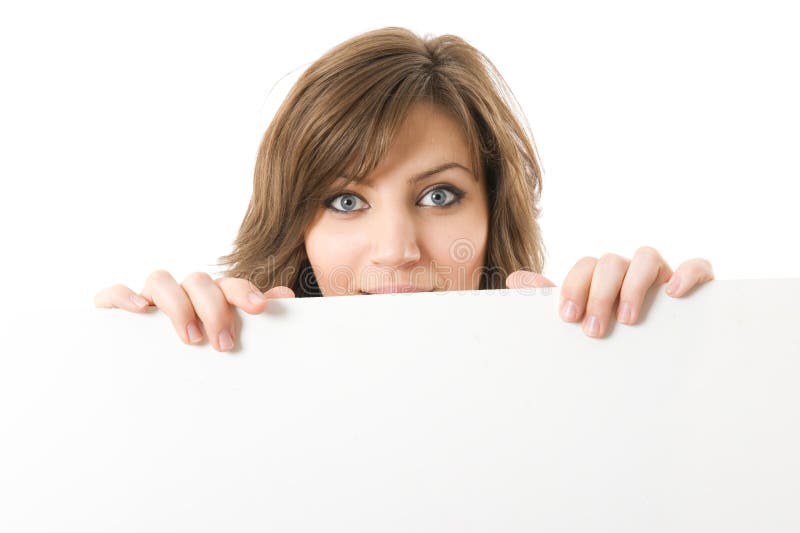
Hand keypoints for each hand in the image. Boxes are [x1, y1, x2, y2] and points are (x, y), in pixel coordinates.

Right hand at [94, 270, 294, 351]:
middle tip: (223, 344)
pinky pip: (115, 292)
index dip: (244, 291)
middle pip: (198, 281)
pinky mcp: (115, 309)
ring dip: (178, 305)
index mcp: (209, 298)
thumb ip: (255, 319)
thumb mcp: (227, 337)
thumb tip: (284, 297)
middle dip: (213, 309)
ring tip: (190, 338)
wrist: (143, 376)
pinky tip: (140, 310)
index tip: (259, 308)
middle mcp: (180, 293)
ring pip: (161, 280)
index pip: (228, 285)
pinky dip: (125, 296)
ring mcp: (148, 299)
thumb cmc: (198, 351)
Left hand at [505, 246, 714, 338]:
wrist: (655, 365)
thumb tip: (514, 281)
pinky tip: (674, 293)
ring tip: (628, 320)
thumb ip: (551, 301)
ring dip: (633, 286)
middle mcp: (631, 270)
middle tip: (594, 331)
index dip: (574, 287)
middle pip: (611, 262)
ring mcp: (664, 275)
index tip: (568, 318)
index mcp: (602, 277)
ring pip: (647, 257)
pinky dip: (688, 273)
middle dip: (599, 294)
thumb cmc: (612, 337)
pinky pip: (698, 266)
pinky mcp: (697, 285)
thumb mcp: (582, 321)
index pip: (585, 266)